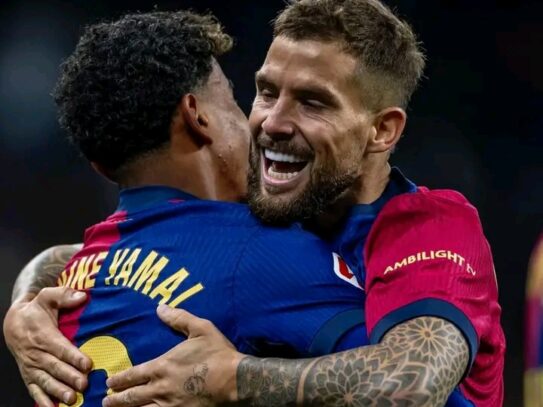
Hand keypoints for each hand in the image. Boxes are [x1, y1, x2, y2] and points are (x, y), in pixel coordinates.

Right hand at [3, 287, 91, 406]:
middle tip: (84, 384)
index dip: (74, 356)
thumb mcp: (47, 297)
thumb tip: (82, 296)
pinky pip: (34, 389)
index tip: (88, 364)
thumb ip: (64, 296)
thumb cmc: (36, 310)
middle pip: (55, 367)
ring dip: (58, 391)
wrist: (13, 323)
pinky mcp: (29, 375)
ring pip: (45, 381)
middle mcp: (36, 353)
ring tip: (72, 399)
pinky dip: (43, 400)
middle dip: (69, 376)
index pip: (61, 348)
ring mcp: (31, 366)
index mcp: (44, 335)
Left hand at [103, 305, 243, 406]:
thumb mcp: (200, 329)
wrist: (235, 380)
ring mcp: (169, 405)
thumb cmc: (217, 353)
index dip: (119, 380)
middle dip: (116, 400)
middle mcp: (161, 388)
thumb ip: (179, 318)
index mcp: (163, 366)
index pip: (133, 375)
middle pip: (131, 397)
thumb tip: (160, 307)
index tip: (109, 382)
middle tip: (105, 401)